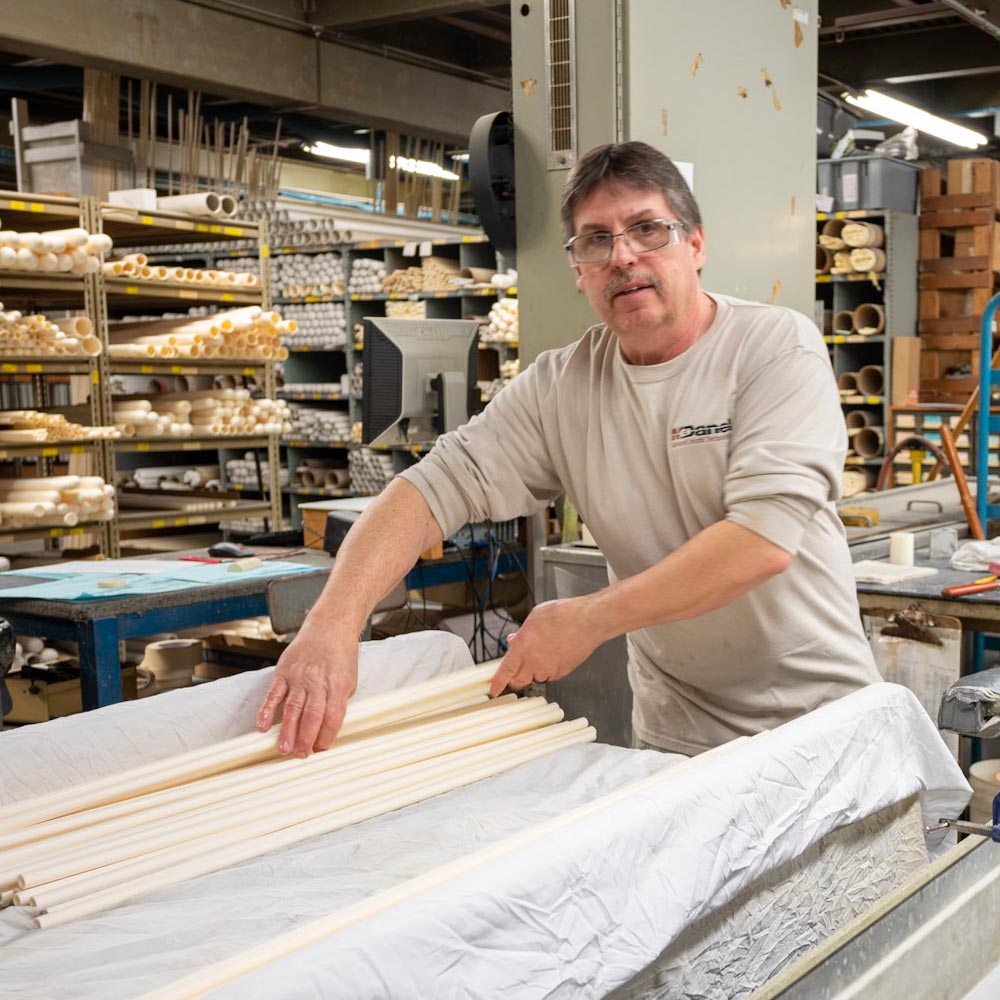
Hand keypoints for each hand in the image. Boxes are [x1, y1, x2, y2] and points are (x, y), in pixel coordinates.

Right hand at [256, 626, 357, 756]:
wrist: (329, 628)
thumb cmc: (341, 656)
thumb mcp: (349, 680)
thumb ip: (338, 703)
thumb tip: (327, 731)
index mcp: (337, 685)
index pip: (333, 716)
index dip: (326, 736)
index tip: (321, 750)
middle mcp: (317, 682)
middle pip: (312, 715)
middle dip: (306, 738)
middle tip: (300, 756)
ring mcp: (299, 677)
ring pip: (292, 708)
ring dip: (287, 730)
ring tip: (283, 749)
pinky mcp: (284, 672)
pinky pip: (273, 694)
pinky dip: (266, 710)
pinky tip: (261, 726)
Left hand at [489, 598, 599, 697]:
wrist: (587, 621)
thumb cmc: (562, 615)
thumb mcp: (534, 617)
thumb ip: (522, 633)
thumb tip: (515, 640)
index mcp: (523, 646)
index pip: (505, 671)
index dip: (498, 683)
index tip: (493, 690)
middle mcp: (534, 661)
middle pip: (518, 680)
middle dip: (516, 676)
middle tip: (518, 666)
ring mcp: (549, 669)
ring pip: (535, 678)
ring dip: (534, 671)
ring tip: (542, 652)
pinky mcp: (562, 672)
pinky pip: (550, 676)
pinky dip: (549, 669)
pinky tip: (555, 654)